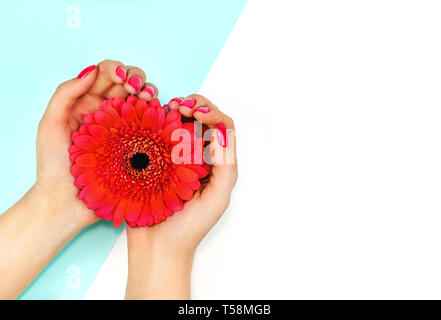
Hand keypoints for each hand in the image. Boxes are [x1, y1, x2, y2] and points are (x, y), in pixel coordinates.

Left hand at [35, 60, 156, 227]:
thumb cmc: (54, 167)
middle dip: (137, 78)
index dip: (116, 70)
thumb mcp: (50, 125)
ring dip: (150, 93)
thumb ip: (65, 93)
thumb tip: (91, 71)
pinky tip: (159, 113)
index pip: (105, 76)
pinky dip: (158, 115)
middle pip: (128, 84)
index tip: (121, 79)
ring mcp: (125, 131)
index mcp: (87, 105)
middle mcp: (108, 114)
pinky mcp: (136, 148)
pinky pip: (151, 127)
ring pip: (142, 102)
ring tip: (150, 98)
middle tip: (138, 88)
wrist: (66, 203)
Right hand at [126, 94, 236, 298]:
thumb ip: (226, 167)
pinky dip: (157, 124)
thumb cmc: (190, 229)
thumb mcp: (217, 199)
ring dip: (175, 111)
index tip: (195, 114)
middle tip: (179, 105)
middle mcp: (199, 158)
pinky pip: (158, 137)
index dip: (212, 114)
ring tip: (166, 108)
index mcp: (218, 165)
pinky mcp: (155, 163)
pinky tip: (150, 121)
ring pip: (180, 124)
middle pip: (203, 120)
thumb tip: (222, 132)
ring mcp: (176, 160)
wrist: (158, 250)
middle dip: (195, 106)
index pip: (222, 128)